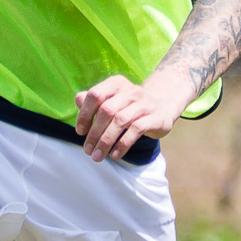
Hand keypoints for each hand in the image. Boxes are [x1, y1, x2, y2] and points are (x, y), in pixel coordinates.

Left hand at [73, 74, 189, 161]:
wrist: (162, 107)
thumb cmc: (129, 106)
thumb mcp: (112, 100)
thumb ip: (93, 100)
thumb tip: (78, 99)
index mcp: (117, 84)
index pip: (95, 95)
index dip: (85, 114)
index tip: (80, 132)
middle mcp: (131, 91)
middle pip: (107, 110)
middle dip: (94, 133)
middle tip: (88, 150)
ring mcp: (145, 103)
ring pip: (121, 121)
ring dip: (106, 141)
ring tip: (98, 156)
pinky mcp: (156, 117)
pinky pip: (136, 130)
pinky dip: (122, 144)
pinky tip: (114, 155)